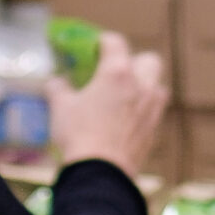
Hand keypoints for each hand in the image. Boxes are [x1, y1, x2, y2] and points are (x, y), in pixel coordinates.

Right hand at [48, 30, 167, 176]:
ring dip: (144, 85)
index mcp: (117, 72)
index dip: (103, 42)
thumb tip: (56, 83)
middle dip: (134, 61)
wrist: (101, 173)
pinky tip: (126, 119)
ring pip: (157, 85)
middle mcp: (141, 85)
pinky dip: (143, 109)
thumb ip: (59, 88)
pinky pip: (154, 110)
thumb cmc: (79, 135)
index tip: (94, 48)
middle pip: (149, 60)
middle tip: (114, 73)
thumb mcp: (61, 107)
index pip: (115, 42)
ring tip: (123, 96)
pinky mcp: (155, 129)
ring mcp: (152, 108)